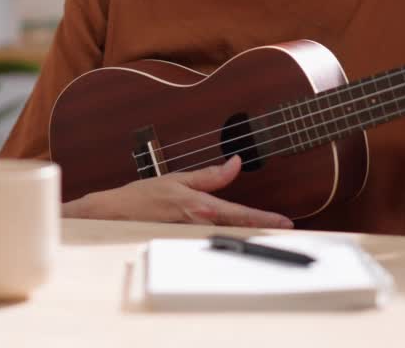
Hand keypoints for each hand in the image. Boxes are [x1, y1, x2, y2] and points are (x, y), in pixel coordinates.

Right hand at [62, 155, 292, 228]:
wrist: (117, 215)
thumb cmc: (143, 196)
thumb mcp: (178, 178)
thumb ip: (210, 175)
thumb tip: (235, 164)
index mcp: (201, 207)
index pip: (241, 214)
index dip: (266, 219)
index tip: (286, 223)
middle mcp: (201, 224)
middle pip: (241, 230)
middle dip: (264, 231)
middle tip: (288, 231)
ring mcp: (195, 236)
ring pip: (230, 237)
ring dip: (250, 235)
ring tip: (271, 234)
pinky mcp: (187, 241)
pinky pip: (214, 240)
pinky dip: (231, 239)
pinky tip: (240, 238)